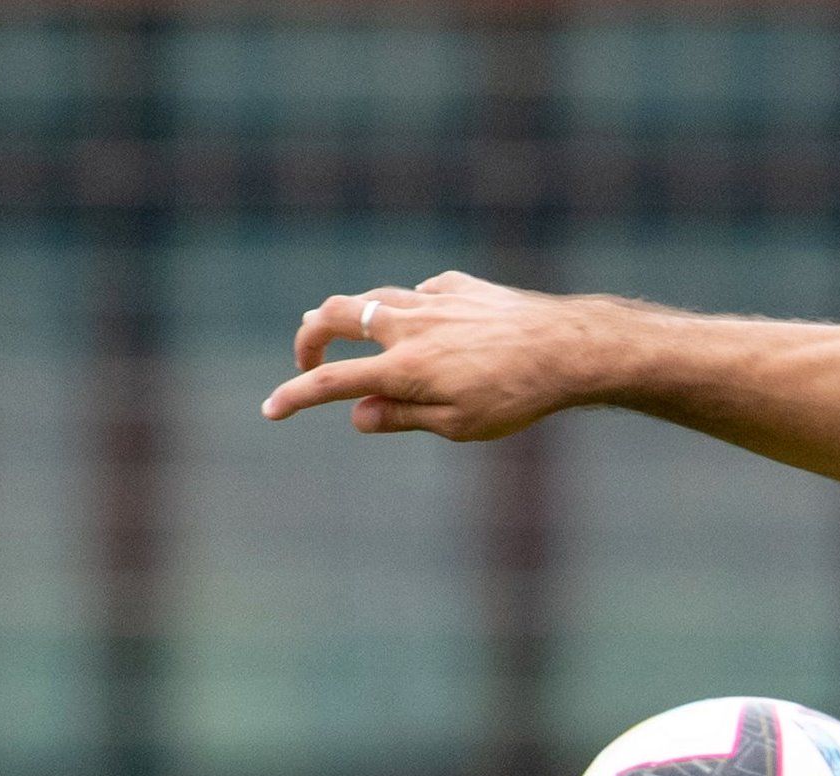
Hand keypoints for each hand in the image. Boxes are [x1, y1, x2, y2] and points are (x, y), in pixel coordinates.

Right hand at [260, 270, 623, 438]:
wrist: (568, 349)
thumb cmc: (518, 397)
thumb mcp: (460, 425)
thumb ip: (404, 418)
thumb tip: (357, 416)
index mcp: (403, 368)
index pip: (331, 383)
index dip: (294, 397)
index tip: (271, 409)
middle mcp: (409, 327)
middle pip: (334, 316)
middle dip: (309, 337)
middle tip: (308, 360)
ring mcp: (433, 301)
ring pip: (374, 298)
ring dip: (353, 317)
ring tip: (348, 334)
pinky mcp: (460, 287)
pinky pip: (421, 293)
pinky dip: (411, 308)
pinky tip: (423, 322)